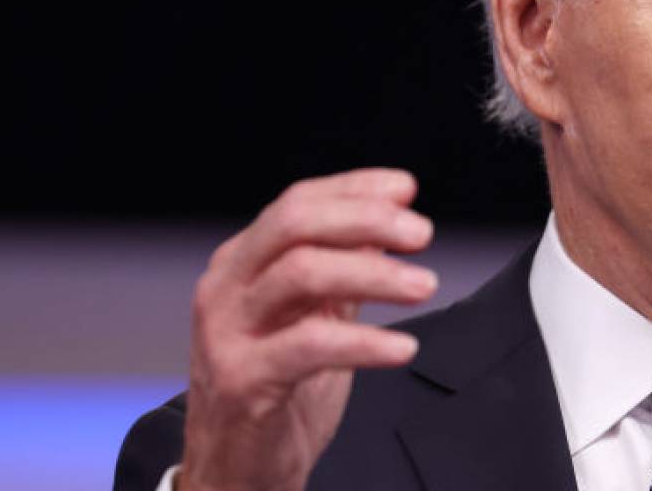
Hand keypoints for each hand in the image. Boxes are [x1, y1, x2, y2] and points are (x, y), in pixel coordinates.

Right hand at [177, 168, 436, 490]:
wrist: (237, 468)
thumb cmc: (276, 389)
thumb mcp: (314, 317)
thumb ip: (345, 270)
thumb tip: (388, 222)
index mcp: (242, 263)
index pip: (297, 202)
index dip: (355, 188)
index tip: (406, 189)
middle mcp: (227, 287)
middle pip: (294, 222)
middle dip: (365, 218)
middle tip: (421, 234)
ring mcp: (228, 332)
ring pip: (301, 273)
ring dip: (374, 274)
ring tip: (424, 287)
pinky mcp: (242, 380)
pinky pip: (309, 346)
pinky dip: (364, 342)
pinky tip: (401, 347)